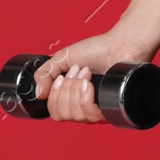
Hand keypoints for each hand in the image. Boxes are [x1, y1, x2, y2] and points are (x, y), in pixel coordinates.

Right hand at [30, 28, 156, 124]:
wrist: (121, 43)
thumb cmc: (97, 50)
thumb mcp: (63, 57)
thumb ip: (45, 73)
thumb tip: (38, 94)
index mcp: (73, 99)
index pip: (55, 113)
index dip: (53, 97)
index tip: (61, 77)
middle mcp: (85, 108)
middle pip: (63, 115)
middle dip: (66, 89)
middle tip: (78, 70)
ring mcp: (99, 110)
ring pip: (75, 116)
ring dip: (76, 90)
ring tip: (86, 72)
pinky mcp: (111, 109)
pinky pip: (90, 115)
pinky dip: (85, 97)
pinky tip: (90, 83)